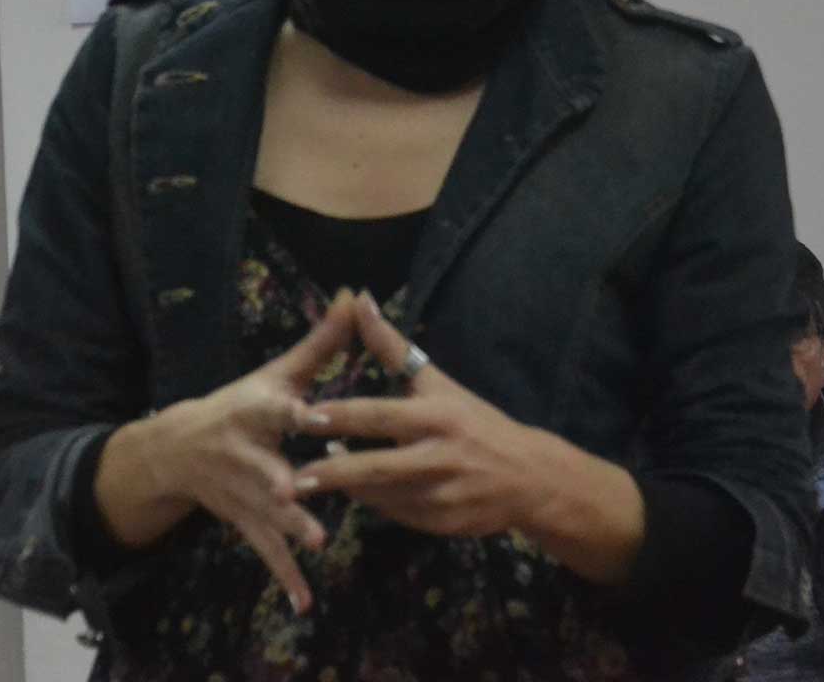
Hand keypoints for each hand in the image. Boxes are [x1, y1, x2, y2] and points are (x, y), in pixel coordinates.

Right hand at [96, 288, 356, 611]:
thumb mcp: (275, 373)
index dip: (293, 411)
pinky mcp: (245, 521)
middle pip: (268, 467)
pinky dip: (285, 576)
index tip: (313, 413)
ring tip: (319, 541)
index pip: (275, 409)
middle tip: (304, 490)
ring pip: (269, 512)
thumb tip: (357, 294)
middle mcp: (245, 454)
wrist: (176, 451)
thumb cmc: (241, 404)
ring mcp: (242, 493)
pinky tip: (305, 601)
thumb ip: (321, 342)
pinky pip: (266, 551)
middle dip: (286, 480)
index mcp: (255, 412)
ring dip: (291, 527)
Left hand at [293, 292, 644, 583]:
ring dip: (348, 490)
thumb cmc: (476, 421)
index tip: (305, 416)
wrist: (529, 476)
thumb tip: (359, 299)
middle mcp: (440, 456)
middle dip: (333, 473)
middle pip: (378, 467)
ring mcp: (443, 495)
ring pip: (383, 497)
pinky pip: (397, 516)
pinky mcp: (443, 524)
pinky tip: (354, 494)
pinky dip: (374, 505)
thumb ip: (393, 347)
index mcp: (438, 416)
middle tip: (294, 477)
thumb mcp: (439, 383)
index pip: (382, 416)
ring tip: (309, 482)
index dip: (343, 417)